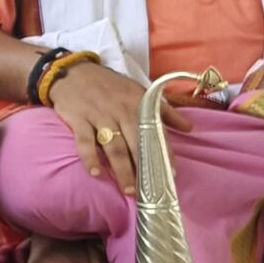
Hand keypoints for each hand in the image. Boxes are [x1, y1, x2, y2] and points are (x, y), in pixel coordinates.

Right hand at [45, 62, 189, 196]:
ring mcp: (98, 115)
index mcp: (138, 104)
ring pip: (113, 146)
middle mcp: (120, 110)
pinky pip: (84, 142)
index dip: (163, 154)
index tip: (170, 174)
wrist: (74, 72)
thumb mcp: (139, 91)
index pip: (155, 132)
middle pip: (134, 143)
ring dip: (121, 169)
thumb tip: (190, 128)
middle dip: (142, 168)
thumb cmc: (110, 85)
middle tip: (148, 190)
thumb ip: (165, 111)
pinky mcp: (78, 119)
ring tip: (127, 188)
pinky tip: (96, 173)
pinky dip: (90, 158)